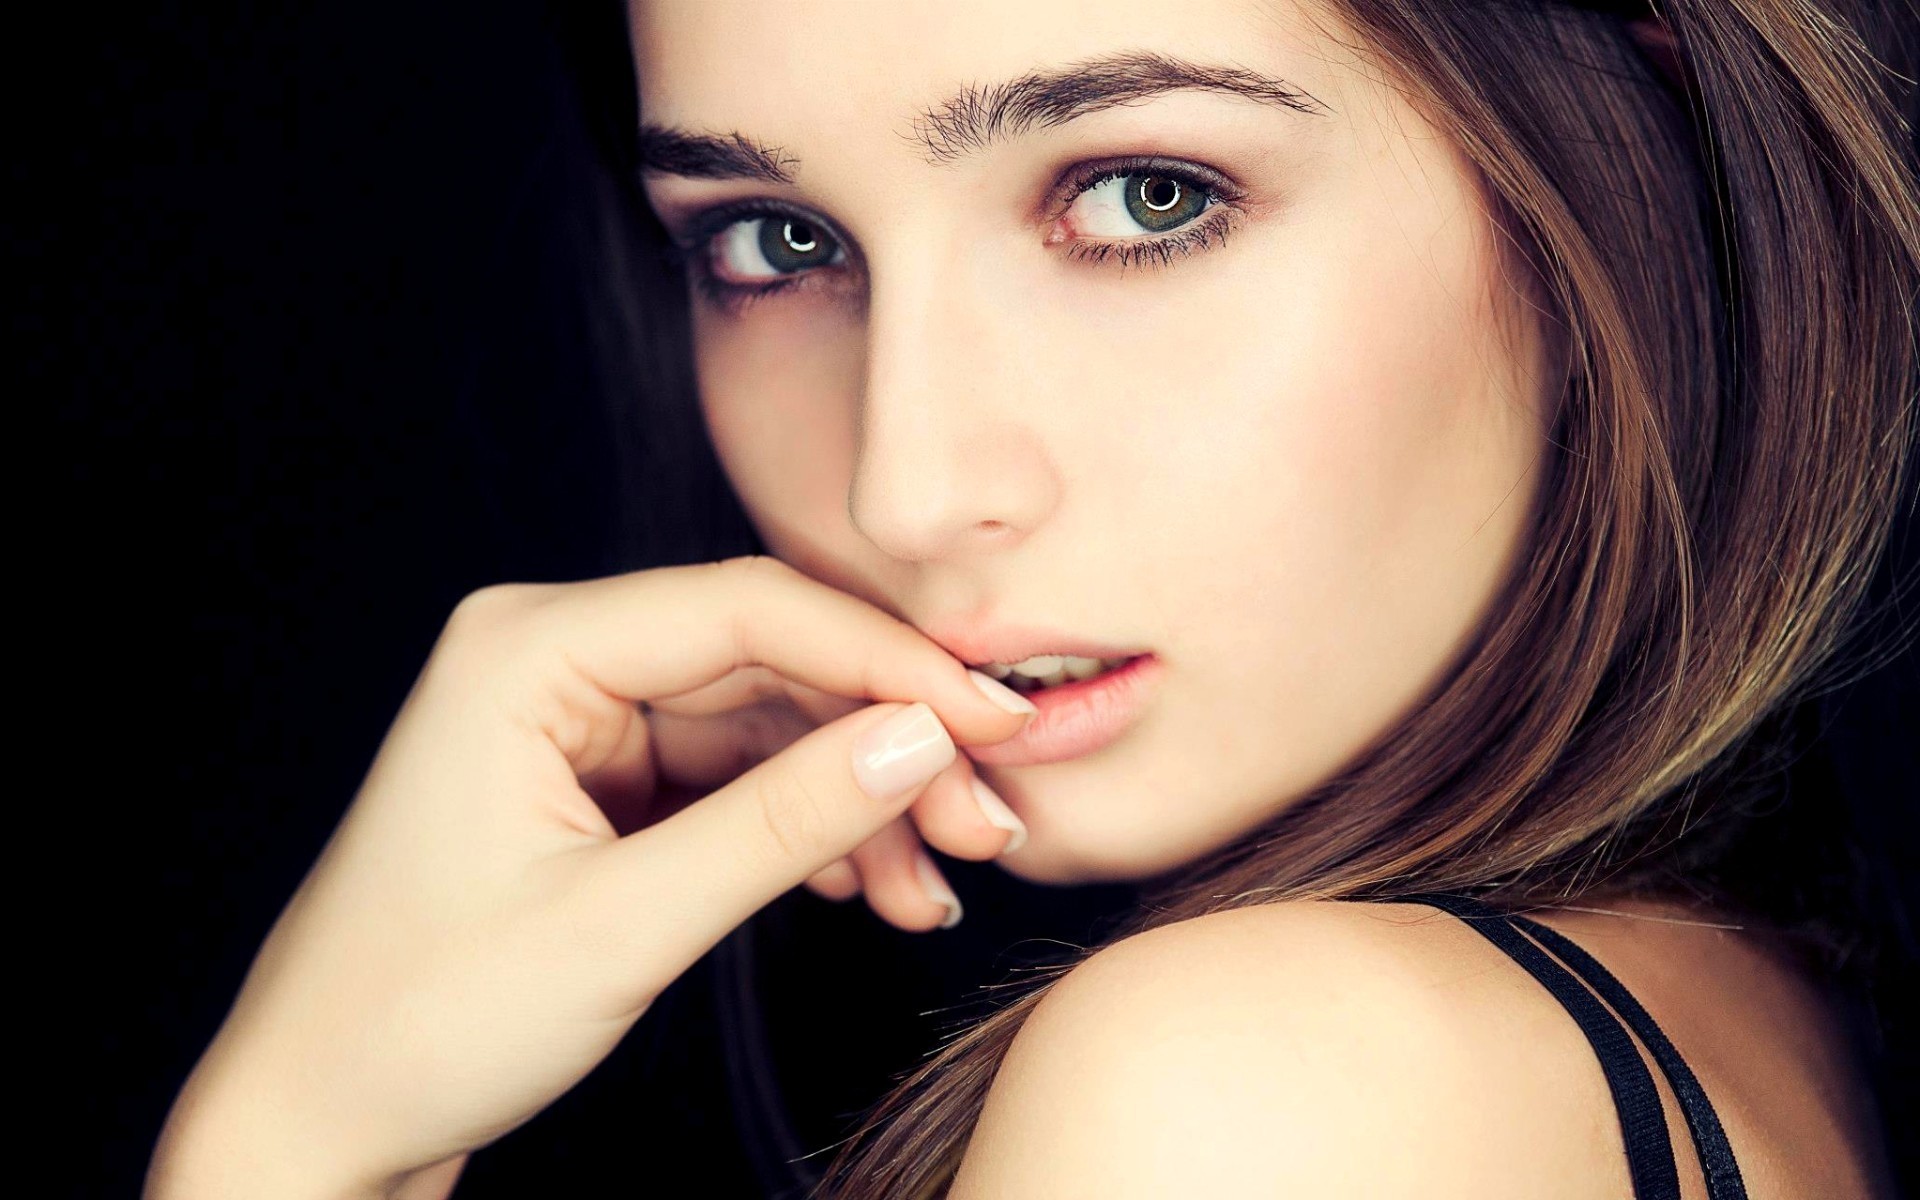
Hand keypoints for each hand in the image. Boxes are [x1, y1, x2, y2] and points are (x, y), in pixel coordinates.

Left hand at [146, 555, 1036, 1199]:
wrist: (322, 1121)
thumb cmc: (418, 1021)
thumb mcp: (620, 924)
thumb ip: (780, 820)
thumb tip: (919, 738)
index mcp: (527, 649)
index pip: (751, 610)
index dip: (889, 662)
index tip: (991, 722)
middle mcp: (555, 659)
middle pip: (772, 666)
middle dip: (887, 746)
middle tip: (984, 824)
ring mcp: (581, 720)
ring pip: (769, 729)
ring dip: (861, 804)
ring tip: (931, 888)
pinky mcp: (604, 782)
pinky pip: (738, 781)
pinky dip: (810, 831)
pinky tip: (868, 887)